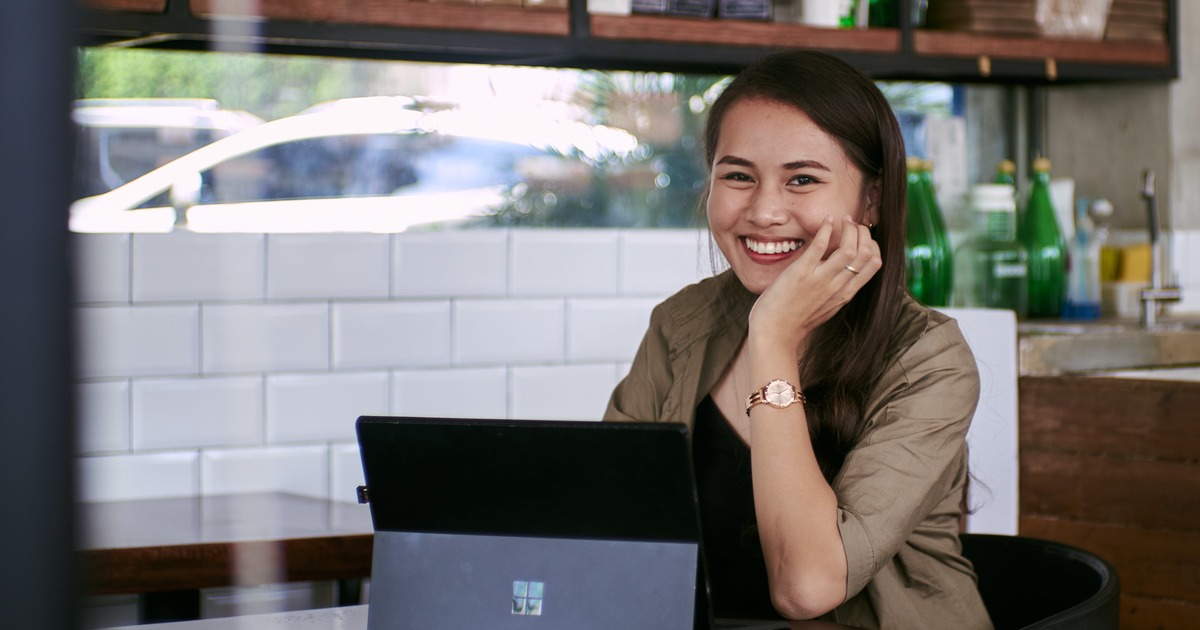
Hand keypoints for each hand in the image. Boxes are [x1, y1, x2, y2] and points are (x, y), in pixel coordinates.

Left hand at [748, 215, 881, 350]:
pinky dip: (826, 229)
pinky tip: (826, 221)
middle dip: (863, 232)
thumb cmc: (796, 320)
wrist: (775, 333)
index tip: (862, 236)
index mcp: (846, 293)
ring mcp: (821, 279)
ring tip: (843, 220)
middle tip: (853, 223)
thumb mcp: (826, 306)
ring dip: (849, 228)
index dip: (873, 244)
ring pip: (849, 248)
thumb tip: (841, 272)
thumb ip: (837, 290)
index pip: (874, 263)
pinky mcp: (801, 273)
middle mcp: (838, 286)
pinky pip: (819, 246)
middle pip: (866, 252)